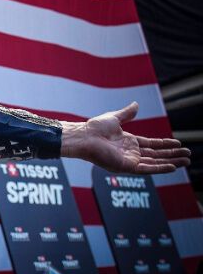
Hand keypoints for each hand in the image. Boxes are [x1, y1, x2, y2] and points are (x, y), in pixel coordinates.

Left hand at [60, 102, 190, 173]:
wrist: (85, 136)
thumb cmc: (95, 128)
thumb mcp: (115, 118)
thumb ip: (127, 113)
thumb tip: (136, 105)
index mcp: (129, 142)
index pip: (152, 145)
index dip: (165, 144)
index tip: (178, 143)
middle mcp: (130, 152)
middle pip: (157, 155)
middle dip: (173, 155)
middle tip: (188, 155)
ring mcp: (129, 160)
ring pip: (155, 163)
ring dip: (171, 162)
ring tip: (186, 161)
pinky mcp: (126, 167)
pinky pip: (146, 169)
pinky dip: (159, 168)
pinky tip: (172, 166)